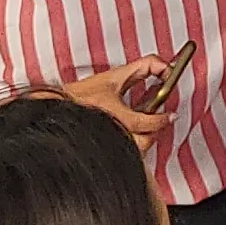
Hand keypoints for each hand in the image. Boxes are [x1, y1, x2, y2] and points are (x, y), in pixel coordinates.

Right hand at [49, 56, 174, 142]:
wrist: (55, 108)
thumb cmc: (79, 96)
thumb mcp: (113, 77)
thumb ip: (143, 68)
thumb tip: (164, 67)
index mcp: (117, 116)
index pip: (149, 123)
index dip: (163, 119)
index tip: (169, 115)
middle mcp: (114, 133)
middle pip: (145, 143)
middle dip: (153, 132)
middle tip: (155, 121)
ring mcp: (108, 144)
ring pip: (135, 153)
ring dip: (141, 142)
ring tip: (141, 131)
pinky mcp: (102, 151)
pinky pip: (124, 157)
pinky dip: (129, 150)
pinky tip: (126, 138)